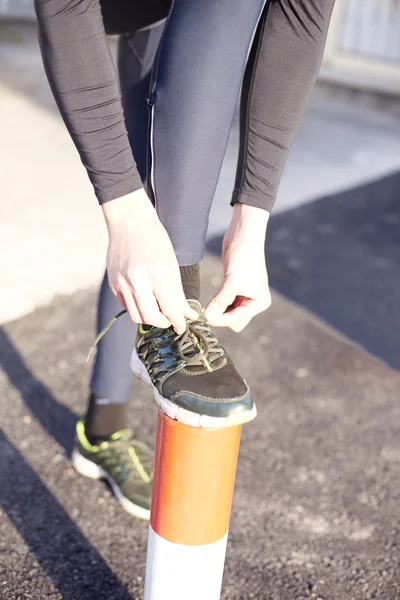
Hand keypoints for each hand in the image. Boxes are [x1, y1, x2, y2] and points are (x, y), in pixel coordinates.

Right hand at [102, 189, 197, 333]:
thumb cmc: (155, 240)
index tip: (183, 327)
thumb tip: (187, 313)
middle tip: (171, 320)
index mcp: (156, 274)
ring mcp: (122, 284)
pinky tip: (145, 300)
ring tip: (159, 311)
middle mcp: (136, 281)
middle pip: (150, 318)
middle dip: (163, 323)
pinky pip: (126, 306)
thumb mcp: (172, 265)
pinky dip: (138, 308)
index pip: (169, 308)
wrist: (129, 221)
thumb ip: (178, 293)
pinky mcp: (113, 284)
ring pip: (136, 316)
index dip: (178, 321)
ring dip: (149, 319)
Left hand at [205, 203, 270, 331]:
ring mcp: (244, 295)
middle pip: (234, 321)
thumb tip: (208, 318)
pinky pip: (225, 303)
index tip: (204, 317)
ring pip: (228, 313)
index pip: (236, 320)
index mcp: (259, 303)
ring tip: (205, 307)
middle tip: (205, 312)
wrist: (243, 235)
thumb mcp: (232, 283)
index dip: (220, 319)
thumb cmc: (244, 258)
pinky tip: (209, 300)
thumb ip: (220, 302)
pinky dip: (217, 303)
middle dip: (220, 318)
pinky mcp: (234, 287)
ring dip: (217, 311)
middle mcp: (253, 301)